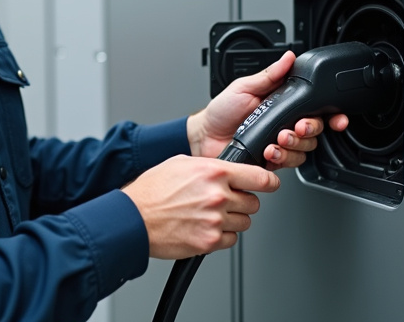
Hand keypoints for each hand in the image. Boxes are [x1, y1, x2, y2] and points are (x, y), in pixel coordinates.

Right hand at [121, 155, 279, 258]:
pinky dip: (221, 236)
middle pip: (253, 203)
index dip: (269, 182)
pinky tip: (204, 227)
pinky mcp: (208, 241)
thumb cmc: (152, 191)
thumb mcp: (182, 163)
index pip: (259, 178)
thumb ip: (211, 166)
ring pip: (244, 222)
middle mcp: (218, 196)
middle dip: (242, 202)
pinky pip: (231, 240)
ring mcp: (215, 220)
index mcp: (214, 172)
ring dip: (232, 220)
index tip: (270, 185)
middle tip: (225, 201)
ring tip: (209, 215)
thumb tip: (230, 169)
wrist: (133, 218)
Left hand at [187, 51, 348, 169]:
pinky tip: (269, 150)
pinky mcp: (272, 160)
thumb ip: (269, 75)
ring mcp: (279, 143)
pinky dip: (281, 157)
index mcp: (283, 104)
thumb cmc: (221, 110)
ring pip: (305, 149)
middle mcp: (285, 124)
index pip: (315, 109)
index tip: (336, 118)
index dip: (332, 115)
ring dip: (294, 144)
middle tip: (297, 127)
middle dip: (310, 129)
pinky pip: (288, 162)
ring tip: (278, 139)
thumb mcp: (245, 86)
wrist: (204, 135)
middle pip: (315, 131)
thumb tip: (288, 57)